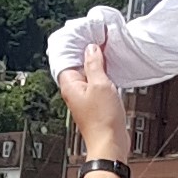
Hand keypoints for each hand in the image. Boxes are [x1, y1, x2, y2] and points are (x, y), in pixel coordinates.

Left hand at [56, 37, 129, 165]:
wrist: (111, 145)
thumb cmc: (103, 121)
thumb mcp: (100, 85)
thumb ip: (94, 65)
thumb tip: (91, 49)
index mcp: (69, 85)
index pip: (67, 57)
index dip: (75, 44)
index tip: (84, 33)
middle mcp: (74, 91)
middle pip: (77, 64)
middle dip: (86, 51)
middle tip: (96, 38)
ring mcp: (84, 98)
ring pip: (87, 73)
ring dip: (95, 62)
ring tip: (105, 50)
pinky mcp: (95, 104)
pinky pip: (96, 83)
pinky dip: (101, 74)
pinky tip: (110, 69)